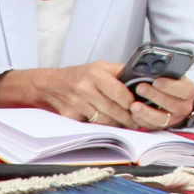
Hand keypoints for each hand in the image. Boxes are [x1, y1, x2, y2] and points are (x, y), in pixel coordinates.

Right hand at [0, 62, 140, 126]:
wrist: (48, 85)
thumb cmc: (77, 76)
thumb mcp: (98, 67)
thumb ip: (120, 72)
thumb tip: (145, 79)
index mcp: (95, 73)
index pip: (121, 93)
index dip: (133, 103)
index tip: (140, 107)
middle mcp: (85, 87)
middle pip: (115, 109)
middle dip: (129, 118)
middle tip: (138, 122)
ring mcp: (76, 103)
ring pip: (105, 120)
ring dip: (118, 124)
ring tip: (126, 124)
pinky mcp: (70, 115)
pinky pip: (92, 125)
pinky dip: (102, 127)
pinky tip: (108, 124)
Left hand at [129, 75, 193, 130]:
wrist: (175, 99)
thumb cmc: (170, 83)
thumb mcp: (172, 75)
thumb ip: (164, 73)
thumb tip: (149, 68)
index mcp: (189, 92)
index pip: (184, 90)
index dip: (170, 86)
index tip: (156, 81)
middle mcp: (183, 107)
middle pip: (171, 104)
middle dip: (154, 96)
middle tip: (140, 88)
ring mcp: (173, 119)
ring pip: (161, 119)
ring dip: (146, 112)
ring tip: (134, 105)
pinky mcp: (161, 126)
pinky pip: (151, 126)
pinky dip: (141, 120)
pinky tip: (132, 114)